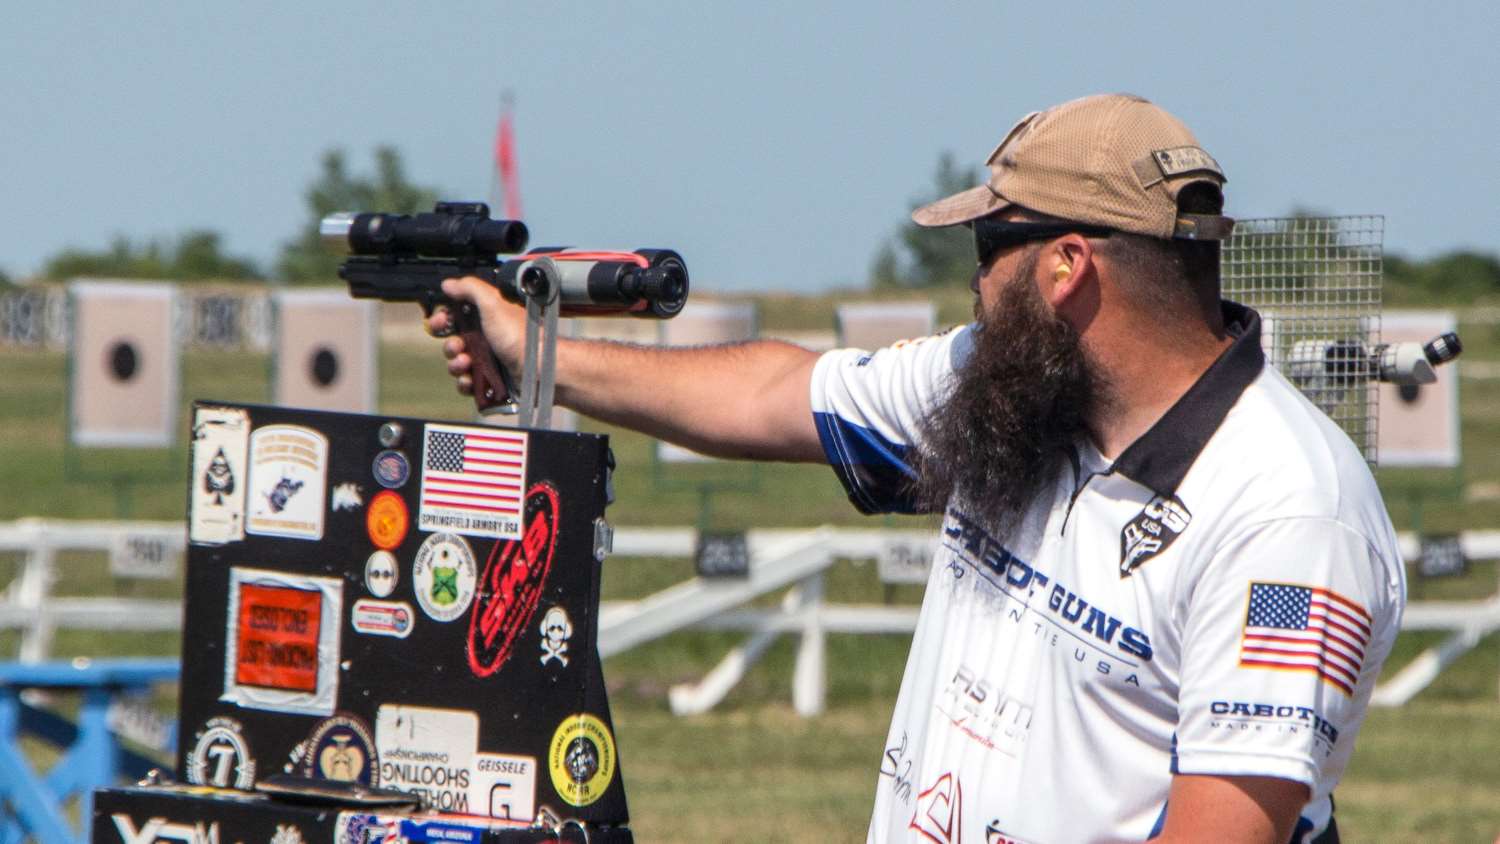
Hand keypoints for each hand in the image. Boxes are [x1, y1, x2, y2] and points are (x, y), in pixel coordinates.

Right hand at [426, 276, 525, 396]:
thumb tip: (448, 284)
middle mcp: (486, 339)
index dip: (443, 319)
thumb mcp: (494, 304)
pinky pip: (467, 384)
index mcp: (486, 318)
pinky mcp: (489, 382)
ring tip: (465, 363)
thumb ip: (470, 289)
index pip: (456, 317)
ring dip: (455, 363)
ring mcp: (488, 361)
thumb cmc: (520, 336)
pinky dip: (464, 383)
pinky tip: (469, 380)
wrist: (538, 368)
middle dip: (449, 344)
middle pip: (453, 342)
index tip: (439, 321)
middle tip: (457, 346)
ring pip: (457, 364)